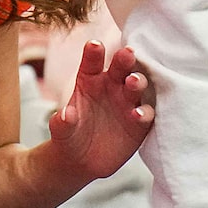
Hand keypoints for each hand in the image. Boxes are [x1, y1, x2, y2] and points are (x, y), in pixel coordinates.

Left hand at [46, 42, 153, 182]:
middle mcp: (111, 86)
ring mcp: (127, 102)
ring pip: (136, 86)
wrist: (80, 161)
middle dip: (124, 59)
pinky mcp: (139, 122)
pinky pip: (145, 114)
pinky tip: (137, 114)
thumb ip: (62, 122)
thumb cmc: (69, 137)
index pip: (92, 63)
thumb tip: (65, 115)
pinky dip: (144, 113)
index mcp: (90, 80)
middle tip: (127, 53)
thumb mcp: (61, 130)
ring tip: (133, 81)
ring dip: (137, 82)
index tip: (94, 45)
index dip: (94, 53)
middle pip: (120, 67)